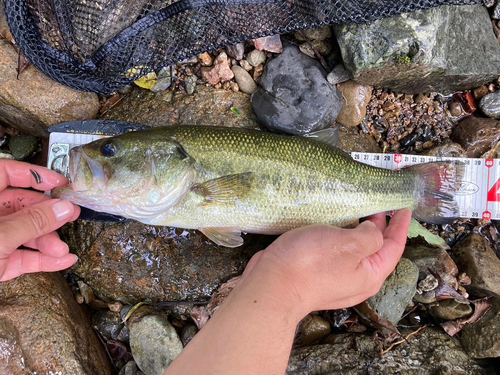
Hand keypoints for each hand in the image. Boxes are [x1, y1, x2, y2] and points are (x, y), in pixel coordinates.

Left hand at [0, 160, 79, 280]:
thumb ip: (31, 223)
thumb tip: (62, 209)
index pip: (6, 174)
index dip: (35, 175)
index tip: (60, 183)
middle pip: (21, 206)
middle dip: (48, 216)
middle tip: (70, 216)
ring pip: (24, 233)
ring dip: (48, 242)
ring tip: (62, 250)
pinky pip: (23, 256)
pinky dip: (42, 260)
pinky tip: (63, 261)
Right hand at [243, 209, 411, 314]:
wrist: (273, 285)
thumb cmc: (311, 263)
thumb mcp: (349, 244)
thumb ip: (370, 236)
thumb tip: (372, 231)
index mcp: (370, 274)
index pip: (394, 248)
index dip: (400, 227)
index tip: (404, 209)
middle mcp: (356, 279)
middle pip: (376, 251)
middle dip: (381, 228)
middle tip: (380, 207)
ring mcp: (336, 278)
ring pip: (355, 251)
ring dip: (359, 232)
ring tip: (357, 212)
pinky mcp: (318, 273)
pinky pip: (337, 253)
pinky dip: (341, 237)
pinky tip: (333, 227)